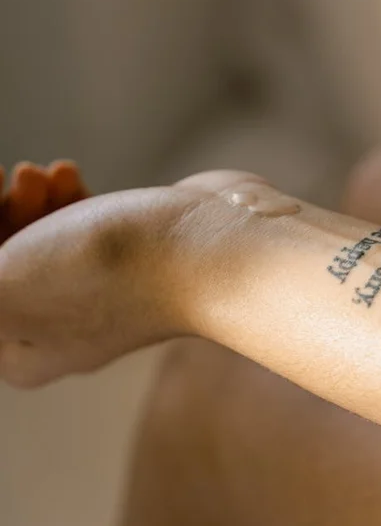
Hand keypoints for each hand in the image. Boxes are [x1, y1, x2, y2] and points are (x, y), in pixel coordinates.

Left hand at [0, 165, 286, 387]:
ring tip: (47, 174)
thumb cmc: (106, 271)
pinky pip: (76, 228)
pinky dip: (63, 200)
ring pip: (35, 239)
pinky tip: (70, 176)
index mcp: (17, 351)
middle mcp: (56, 329)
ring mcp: (99, 293)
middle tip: (14, 176)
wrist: (214, 249)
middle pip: (0, 261)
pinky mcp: (130, 257)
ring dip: (27, 199)